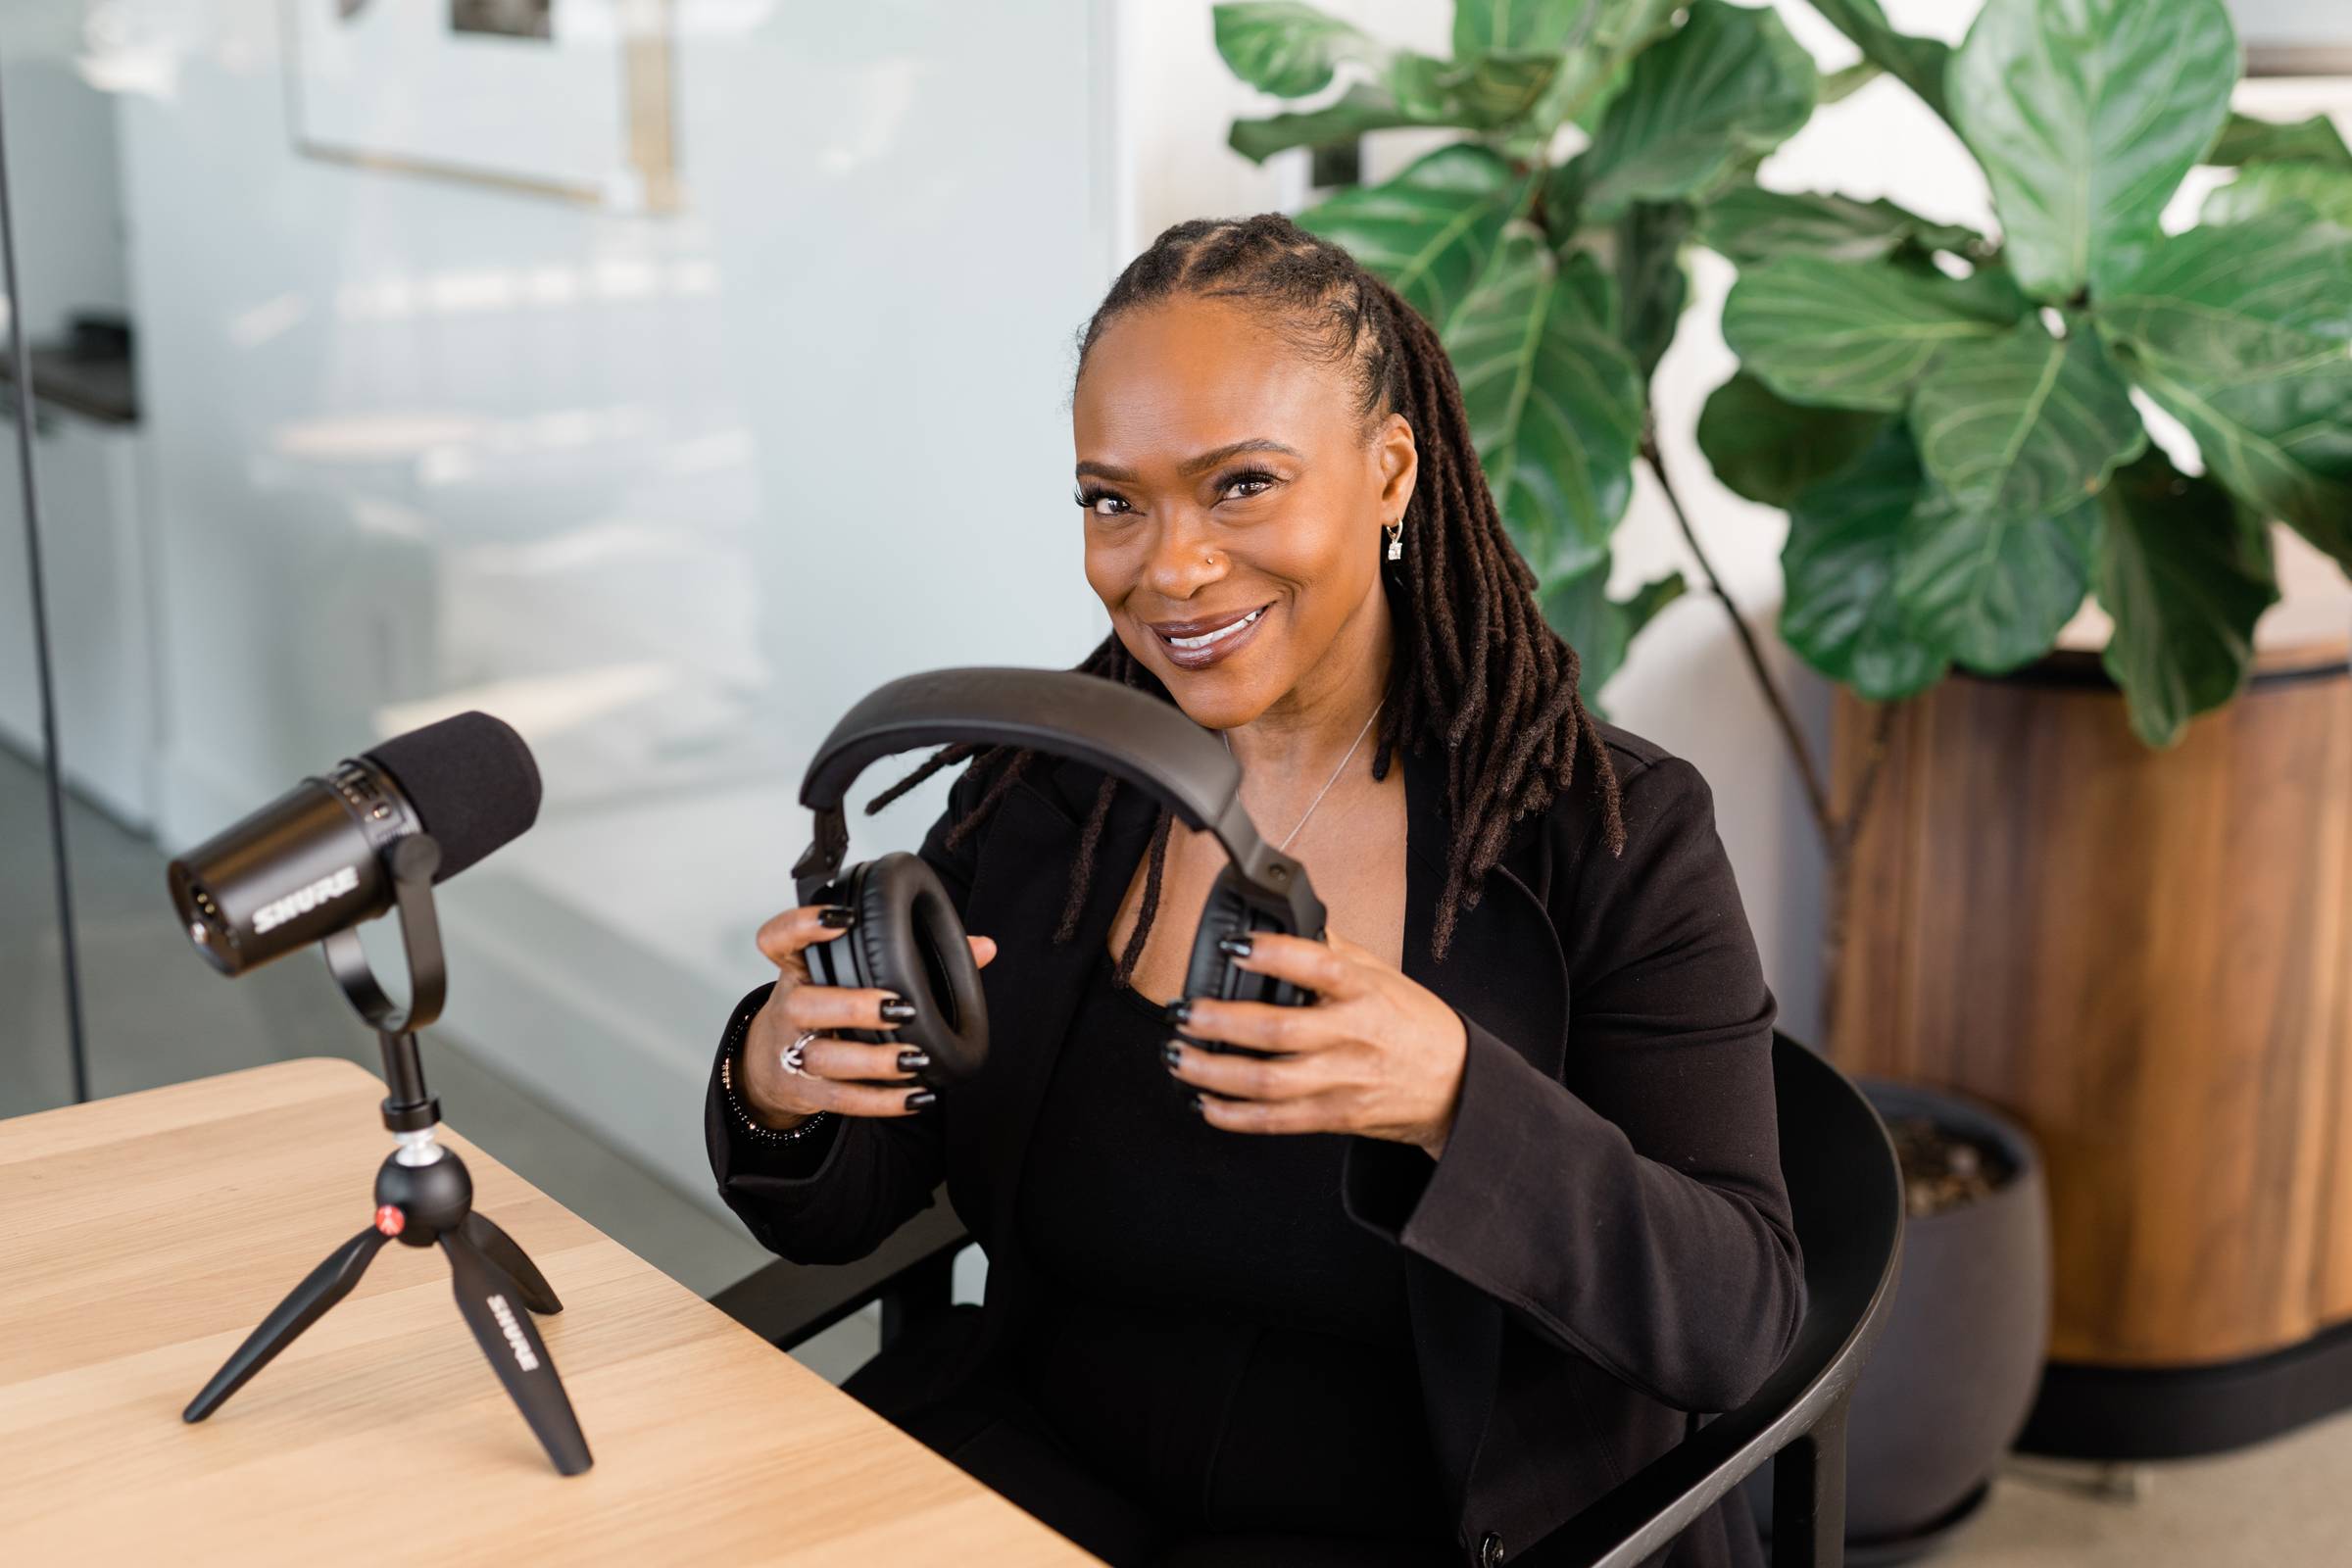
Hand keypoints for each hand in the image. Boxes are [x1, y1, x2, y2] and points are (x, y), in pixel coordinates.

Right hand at [738, 902, 997, 1128]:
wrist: (771, 1064)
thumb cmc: (827, 1006)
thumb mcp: (851, 976)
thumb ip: (917, 957)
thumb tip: (984, 947)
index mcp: (799, 969)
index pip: (779, 939)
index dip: (804, 924)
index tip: (846, 917)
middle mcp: (788, 1008)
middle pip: (803, 1004)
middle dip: (852, 1006)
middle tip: (901, 1007)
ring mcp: (792, 1051)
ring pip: (822, 1058)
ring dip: (871, 1060)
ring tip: (914, 1059)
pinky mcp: (805, 1090)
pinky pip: (842, 1100)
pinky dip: (882, 1102)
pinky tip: (918, 1096)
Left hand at [1164, 931, 1468, 1158]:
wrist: (1457, 1087)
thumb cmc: (1417, 1024)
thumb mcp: (1384, 975)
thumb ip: (1335, 951)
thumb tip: (1291, 919)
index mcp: (1366, 991)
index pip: (1319, 965)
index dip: (1273, 955)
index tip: (1233, 947)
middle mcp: (1354, 1036)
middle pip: (1278, 1030)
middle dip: (1220, 1022)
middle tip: (1182, 1012)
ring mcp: (1344, 1080)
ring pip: (1267, 1081)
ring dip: (1213, 1072)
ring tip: (1177, 1056)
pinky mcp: (1335, 1117)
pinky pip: (1276, 1120)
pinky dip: (1234, 1116)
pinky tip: (1204, 1103)